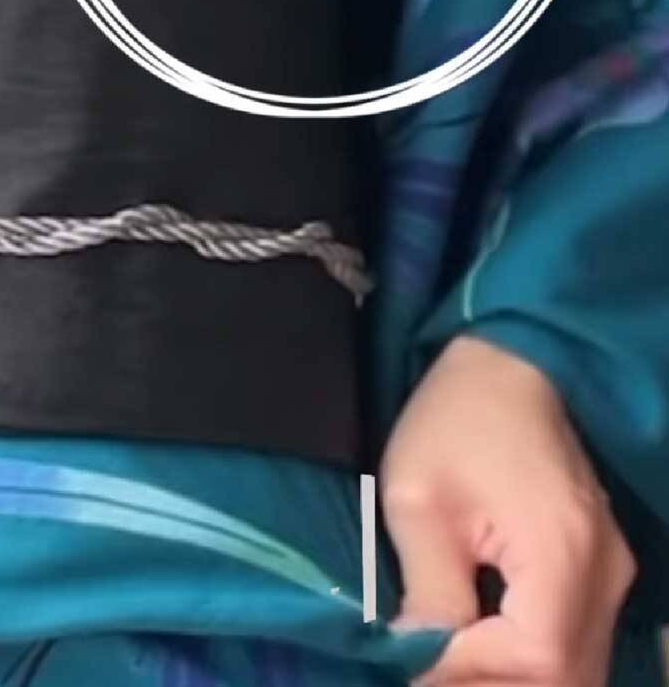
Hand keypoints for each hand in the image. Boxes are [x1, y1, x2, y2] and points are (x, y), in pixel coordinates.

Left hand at [380, 335, 636, 685]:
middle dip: (491, 686)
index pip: (533, 659)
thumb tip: (419, 661)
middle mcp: (605, 572)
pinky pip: (575, 638)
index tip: (411, 660)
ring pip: (575, 668)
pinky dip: (530, 658)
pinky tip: (480, 645)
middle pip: (566, 677)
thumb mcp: (418, 502)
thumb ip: (428, 593)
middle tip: (427, 670)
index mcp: (562, 552)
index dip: (468, 674)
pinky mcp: (602, 563)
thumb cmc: (454, 421)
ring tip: (447, 664)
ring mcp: (612, 569)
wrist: (506, 367)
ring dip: (510, 677)